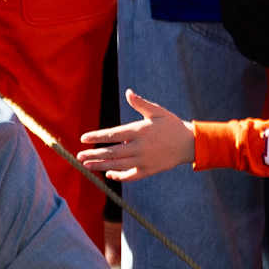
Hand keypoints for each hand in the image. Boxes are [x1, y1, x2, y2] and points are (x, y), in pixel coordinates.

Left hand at [76, 89, 193, 180]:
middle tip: (79, 156)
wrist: (190, 144)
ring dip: (100, 166)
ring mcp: (143, 161)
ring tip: (86, 165)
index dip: (97, 137)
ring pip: (117, 165)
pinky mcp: (148, 171)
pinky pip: (130, 176)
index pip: (113, 134)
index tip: (83, 138)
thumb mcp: (157, 111)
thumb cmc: (171, 125)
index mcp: (139, 131)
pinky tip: (108, 174)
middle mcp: (139, 147)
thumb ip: (141, 103)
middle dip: (94, 154)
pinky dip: (118, 176)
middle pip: (111, 153)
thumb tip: (128, 92)